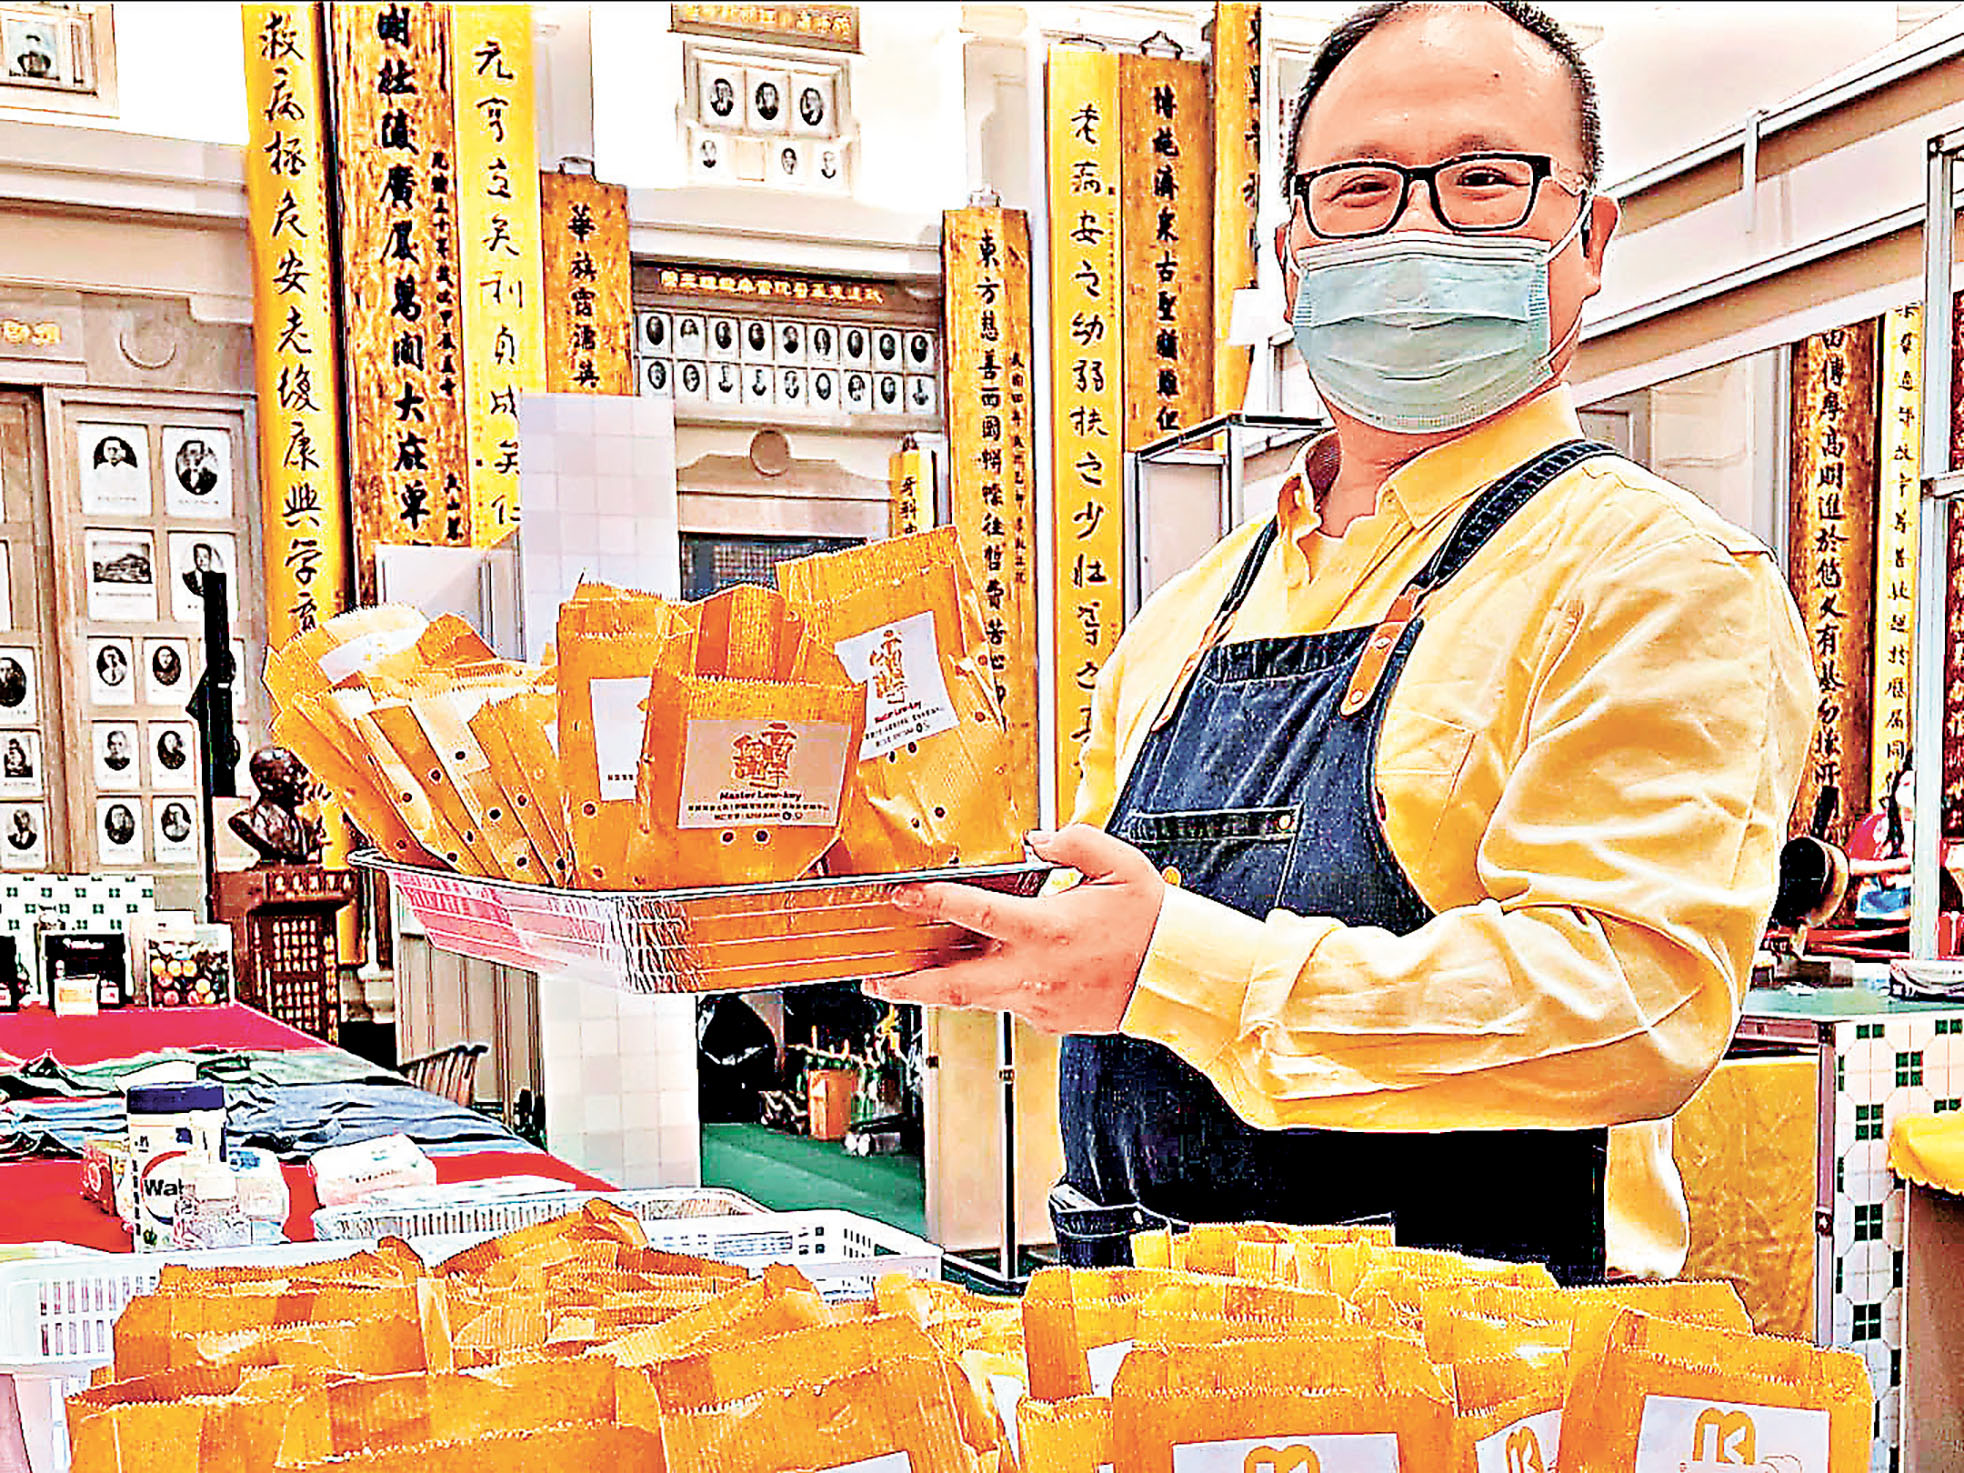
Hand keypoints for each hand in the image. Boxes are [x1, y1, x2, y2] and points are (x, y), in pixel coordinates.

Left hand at [869, 824, 1165, 1033]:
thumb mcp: (1120, 865)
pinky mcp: (1049, 1021)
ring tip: (909, 981)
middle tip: (877, 980)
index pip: (975, 912)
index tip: (902, 894)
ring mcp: (1039, 1002)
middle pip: (954, 985)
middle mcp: (1035, 971)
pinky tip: (985, 974)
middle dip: (908, 985)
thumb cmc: (1153, 923)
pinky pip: (1009, 1003)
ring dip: (940, 990)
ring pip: (976, 999)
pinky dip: (990, 989)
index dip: (932, 901)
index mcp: (1047, 929)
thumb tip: (1040, 838)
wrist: (1180, 976)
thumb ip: (1074, 842)